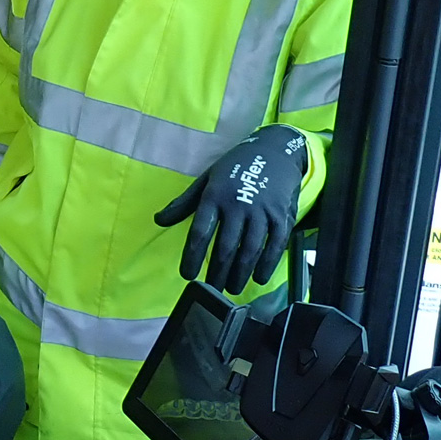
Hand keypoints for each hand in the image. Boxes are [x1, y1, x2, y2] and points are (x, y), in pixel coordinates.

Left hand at [154, 126, 308, 295]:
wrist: (274, 150)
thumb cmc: (235, 166)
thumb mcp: (206, 179)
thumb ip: (183, 203)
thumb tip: (158, 220)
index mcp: (215, 195)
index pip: (200, 232)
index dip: (192, 257)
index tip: (188, 275)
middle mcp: (238, 204)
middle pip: (225, 247)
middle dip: (217, 273)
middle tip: (211, 290)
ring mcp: (262, 211)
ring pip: (249, 250)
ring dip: (239, 274)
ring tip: (231, 288)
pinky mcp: (282, 216)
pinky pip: (275, 246)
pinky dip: (267, 265)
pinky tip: (258, 277)